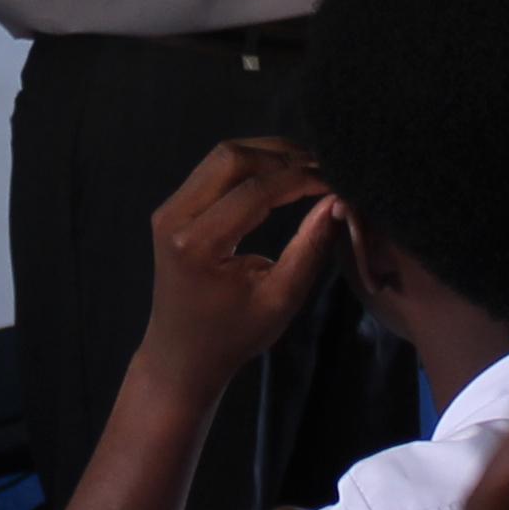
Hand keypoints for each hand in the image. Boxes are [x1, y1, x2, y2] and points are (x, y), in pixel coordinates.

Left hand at [126, 140, 342, 395]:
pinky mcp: (172, 207)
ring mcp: (168, 208)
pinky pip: (214, 169)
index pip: (255, 191)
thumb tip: (340, 201)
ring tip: (308, 169)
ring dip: (267, 155)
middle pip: (232, 157)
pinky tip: (281, 176)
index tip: (336, 181)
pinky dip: (251, 166)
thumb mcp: (281, 298)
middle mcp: (174, 217)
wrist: (181, 354)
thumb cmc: (233, 335)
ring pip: (222, 156)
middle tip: (322, 170)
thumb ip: (311, 247)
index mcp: (197, 244)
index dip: (300, 178)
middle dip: (282, 157)